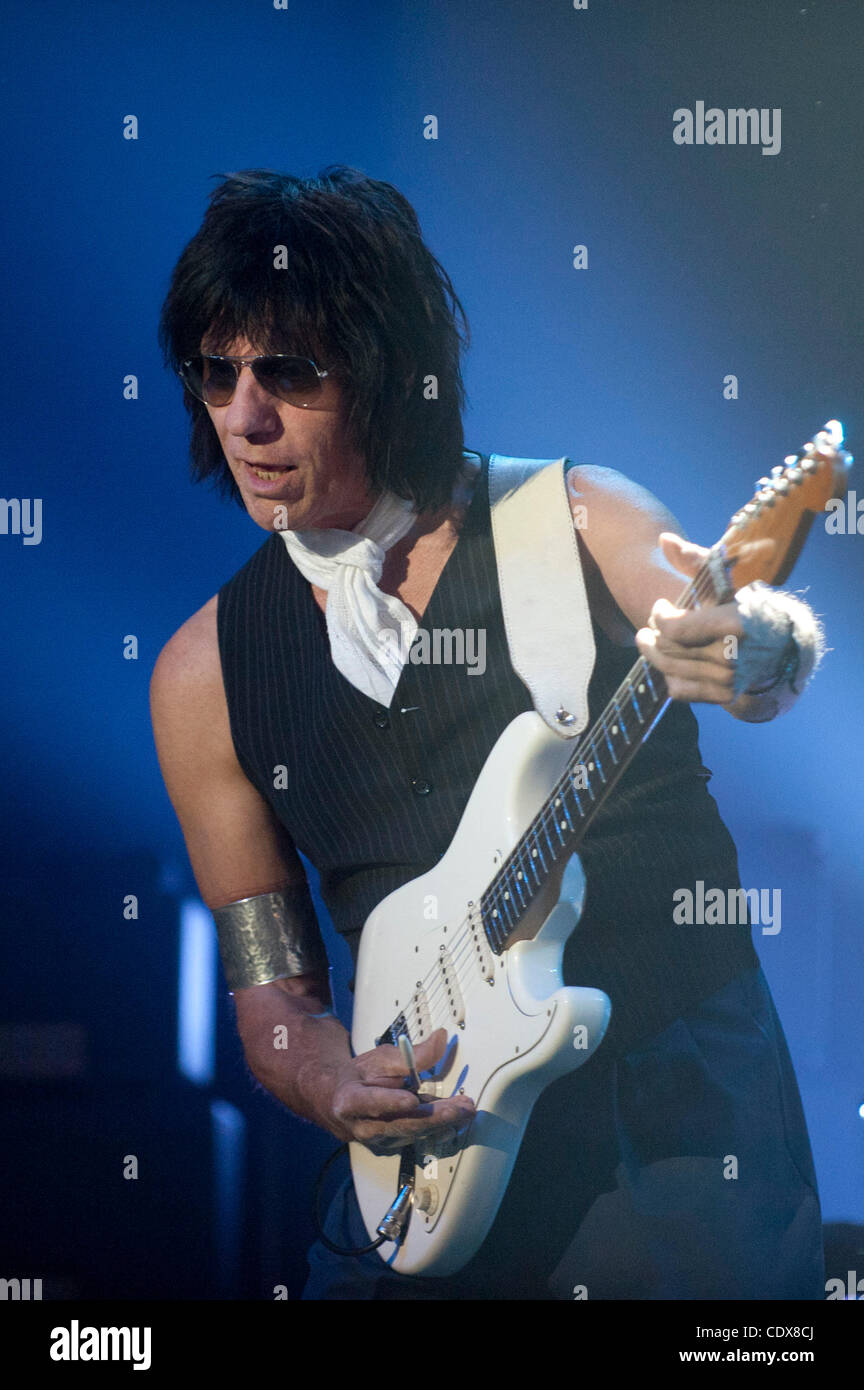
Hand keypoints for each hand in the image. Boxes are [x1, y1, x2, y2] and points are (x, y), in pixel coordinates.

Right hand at [329, 1028, 474, 1153]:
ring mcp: (380, 1141)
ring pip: (414, 1134)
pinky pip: (419, 1138)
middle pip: (400, 1124)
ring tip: (465, 1110)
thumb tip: (440, 1039)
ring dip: (442, 1123)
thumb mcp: (382, 1058)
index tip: (410, 1099)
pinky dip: (439, 1128)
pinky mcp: (395, 1147)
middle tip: (459, 1109)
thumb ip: (412, 1054)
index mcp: (350, 1101)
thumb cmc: (362, 1077)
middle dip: (432, 1117)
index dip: (390, 1102)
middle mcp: (364, 1127)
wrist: (345, 1101)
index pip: (370, 1103)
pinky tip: (457, 1119)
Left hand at [634, 533, 740, 705]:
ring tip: (651, 641)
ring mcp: (728, 679)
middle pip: (669, 648)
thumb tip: (664, 539)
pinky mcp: (724, 696)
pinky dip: (671, 675)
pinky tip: (673, 661)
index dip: (659, 616)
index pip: (675, 628)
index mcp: (734, 623)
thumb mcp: (727, 578)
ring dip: (656, 654)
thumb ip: (695, 560)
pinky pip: (680, 689)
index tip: (661, 606)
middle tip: (649, 627)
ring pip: (670, 669)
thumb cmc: (749, 606)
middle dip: (652, 635)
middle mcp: (732, 655)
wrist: (783, 646)